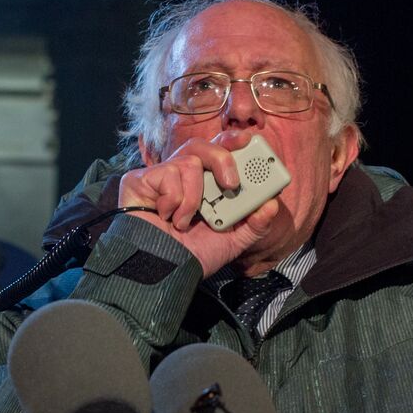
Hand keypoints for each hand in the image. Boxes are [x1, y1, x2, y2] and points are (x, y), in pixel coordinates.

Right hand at [118, 131, 280, 276]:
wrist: (163, 272)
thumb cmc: (191, 256)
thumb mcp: (231, 243)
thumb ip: (254, 225)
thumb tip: (272, 204)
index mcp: (204, 185)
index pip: (217, 151)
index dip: (232, 141)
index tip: (248, 140)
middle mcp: (182, 177)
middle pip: (202, 145)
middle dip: (222, 158)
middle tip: (230, 184)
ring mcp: (160, 176)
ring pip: (188, 160)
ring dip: (194, 197)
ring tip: (186, 221)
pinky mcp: (140, 180)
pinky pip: (167, 174)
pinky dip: (173, 200)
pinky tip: (165, 217)